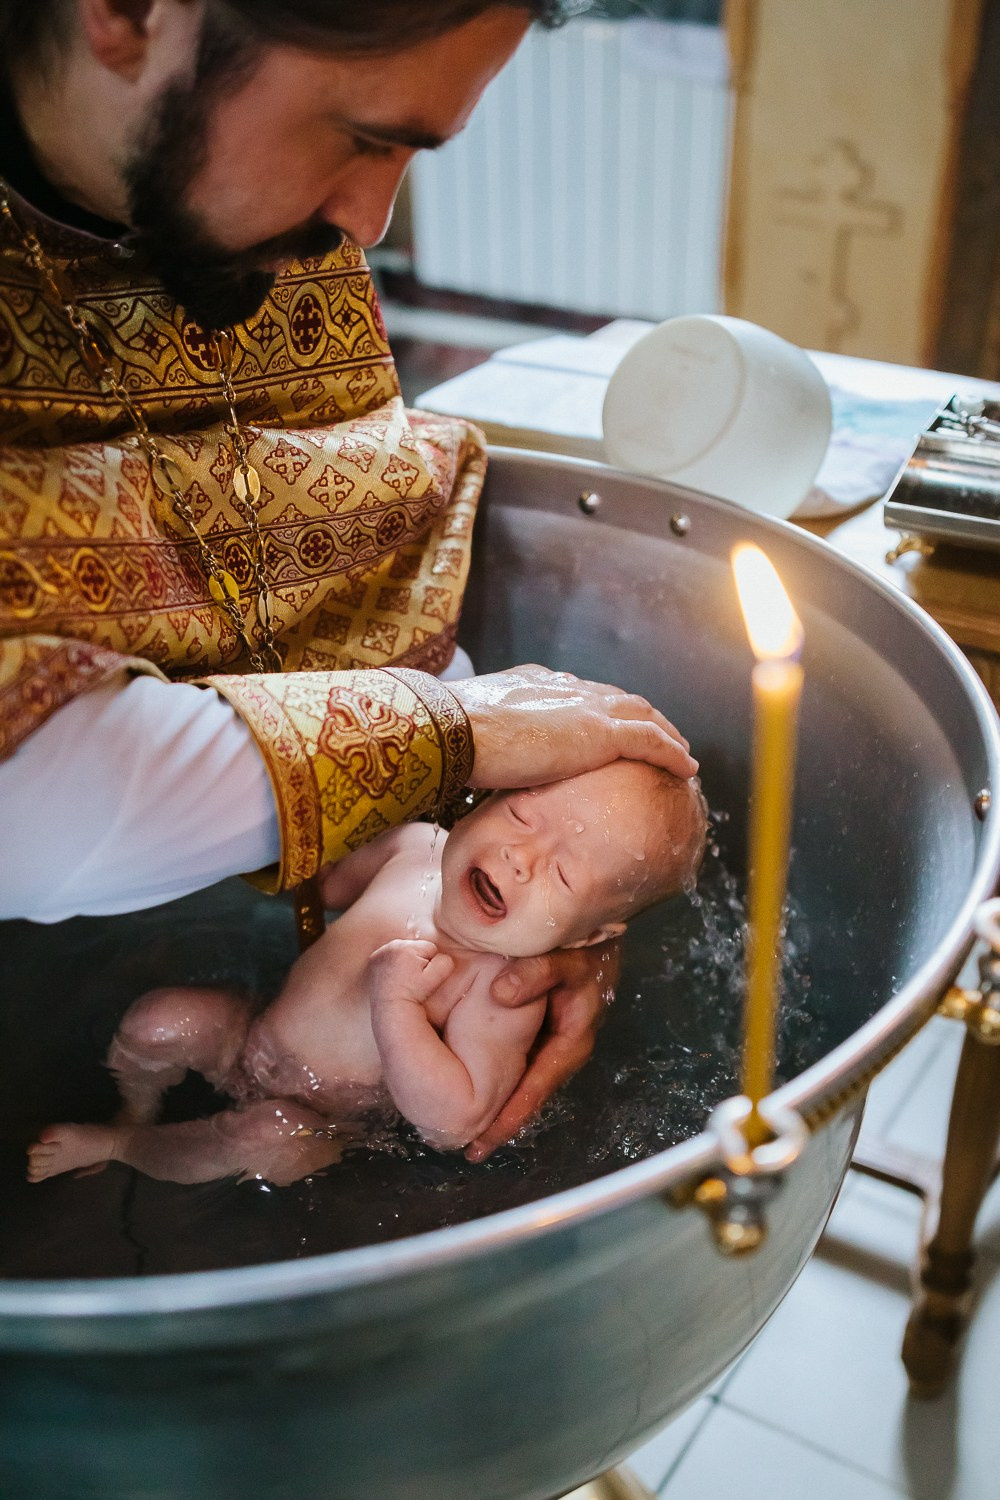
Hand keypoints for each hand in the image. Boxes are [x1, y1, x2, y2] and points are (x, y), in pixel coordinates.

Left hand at [368, 939, 454, 1007]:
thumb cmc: (414, 995)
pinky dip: (393, 963)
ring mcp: (380, 952)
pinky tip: (395, 977)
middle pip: (415, 948)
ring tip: (405, 978)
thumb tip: (443, 955)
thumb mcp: (435, 979)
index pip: (430, 948)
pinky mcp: (373, 960)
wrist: (390, 1009)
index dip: (431, 964)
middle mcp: (391, 946)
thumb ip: (444, 961)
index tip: (424, 978)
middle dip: (418, 961)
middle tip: (414, 980)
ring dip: (406, 961)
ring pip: (403, 951)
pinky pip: (390, 956)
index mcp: (407, 948)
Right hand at [448, 665, 696, 788]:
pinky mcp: (600, 733)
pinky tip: (688, 767)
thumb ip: (488, 743)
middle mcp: (565, 688)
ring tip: (681, 750)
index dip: (600, 708)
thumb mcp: (473, 735)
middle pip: (617, 699)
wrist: (453, 730)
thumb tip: (480, 765)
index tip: (608, 722)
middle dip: (639, 716)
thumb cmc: (450, 737)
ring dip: (665, 732)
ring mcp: (586, 709)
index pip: (578, 694)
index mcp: (535, 684)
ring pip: (642, 715)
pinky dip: (672, 752)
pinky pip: (651, 741)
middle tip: (658, 734)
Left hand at [465, 939, 621, 1160]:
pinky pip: (519, 1062)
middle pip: (528, 1095)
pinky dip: (498, 1076)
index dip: (510, 1117)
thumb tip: (500, 993)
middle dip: (500, 1120)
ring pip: (523, 1082)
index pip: (536, 1088)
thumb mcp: (565, 959)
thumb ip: (537, 972)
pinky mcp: (542, 1035)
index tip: (483, 1142)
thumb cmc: (584, 950)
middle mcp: (563, 1050)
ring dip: (498, 1103)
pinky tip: (473, 1084)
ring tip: (466, 1128)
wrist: (598, 937)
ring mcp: (553, 1045)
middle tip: (468, 1147)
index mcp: (571, 1041)